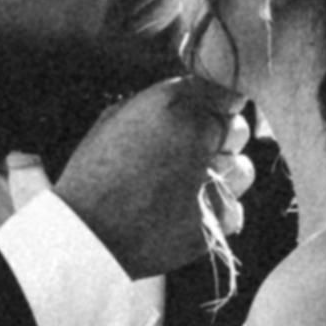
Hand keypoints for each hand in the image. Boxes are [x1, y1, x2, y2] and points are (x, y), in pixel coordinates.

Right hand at [52, 64, 237, 283]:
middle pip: (238, 128)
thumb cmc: (94, 173)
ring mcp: (211, 182)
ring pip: (243, 170)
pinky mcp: (213, 224)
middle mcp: (199, 139)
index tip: (205, 114)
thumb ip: (162, 101)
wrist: (83, 234)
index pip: (225, 91)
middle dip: (220, 137)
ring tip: (190, 186)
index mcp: (174, 107)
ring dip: (225, 174)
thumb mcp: (117, 118)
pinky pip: (234, 211)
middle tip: (191, 154)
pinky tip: (189, 213)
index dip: (215, 104)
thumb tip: (195, 95)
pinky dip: (217, 213)